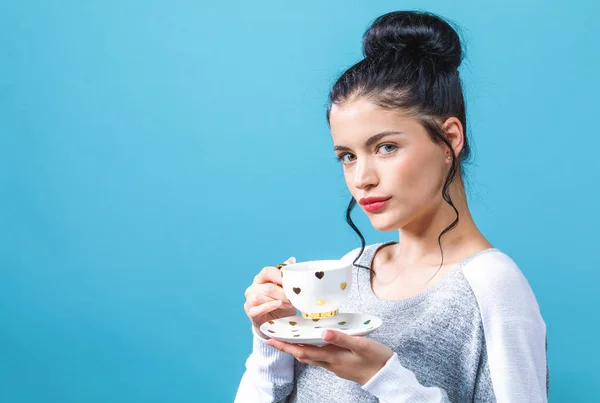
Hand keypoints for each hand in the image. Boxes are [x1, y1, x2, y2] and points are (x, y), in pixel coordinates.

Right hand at [244, 257, 297, 336]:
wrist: (276, 322)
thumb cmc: (282, 304)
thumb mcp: (286, 290)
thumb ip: (287, 275)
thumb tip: (291, 259)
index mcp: (261, 279)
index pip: (267, 272)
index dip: (279, 276)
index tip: (292, 282)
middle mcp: (253, 287)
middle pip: (268, 287)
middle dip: (283, 293)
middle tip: (294, 298)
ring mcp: (249, 300)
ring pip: (260, 297)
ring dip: (277, 300)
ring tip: (288, 304)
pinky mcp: (249, 312)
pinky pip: (256, 309)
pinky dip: (268, 306)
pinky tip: (278, 305)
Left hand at [266, 329, 393, 384]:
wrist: (387, 376)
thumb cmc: (377, 359)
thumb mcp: (362, 345)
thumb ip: (343, 338)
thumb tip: (323, 332)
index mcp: (333, 357)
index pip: (303, 351)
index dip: (286, 346)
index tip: (271, 339)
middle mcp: (330, 363)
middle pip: (302, 356)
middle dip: (286, 348)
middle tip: (272, 339)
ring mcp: (334, 366)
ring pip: (310, 358)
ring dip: (296, 350)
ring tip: (287, 340)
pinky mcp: (339, 365)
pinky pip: (318, 358)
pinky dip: (309, 351)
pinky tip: (310, 344)